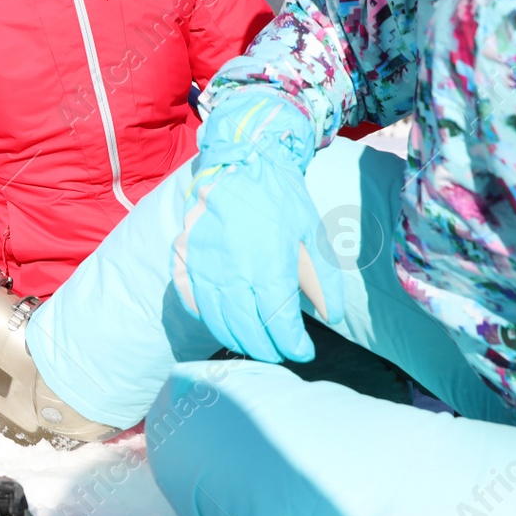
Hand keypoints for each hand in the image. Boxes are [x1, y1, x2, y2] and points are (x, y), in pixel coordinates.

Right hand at [173, 89, 340, 363]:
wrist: (242, 161)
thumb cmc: (282, 200)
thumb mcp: (314, 237)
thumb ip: (325, 281)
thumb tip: (330, 318)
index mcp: (268, 266)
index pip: (279, 324)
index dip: (293, 346)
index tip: (304, 352)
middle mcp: (232, 271)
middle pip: (247, 329)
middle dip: (267, 349)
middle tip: (280, 354)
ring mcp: (203, 264)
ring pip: (216, 319)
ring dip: (236, 339)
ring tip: (254, 346)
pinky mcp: (185, 256)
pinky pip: (190, 297)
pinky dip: (204, 316)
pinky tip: (219, 322)